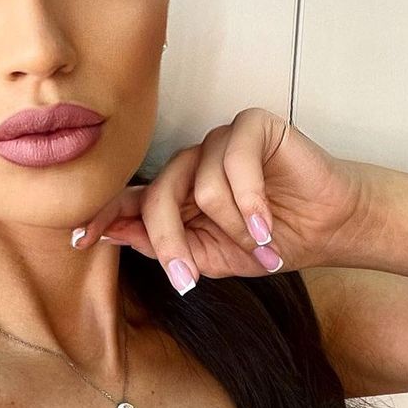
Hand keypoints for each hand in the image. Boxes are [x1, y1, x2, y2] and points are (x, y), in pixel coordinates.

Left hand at [71, 107, 370, 292]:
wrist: (328, 229)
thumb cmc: (270, 241)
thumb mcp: (213, 258)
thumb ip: (168, 246)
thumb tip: (117, 234)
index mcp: (177, 194)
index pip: (129, 199)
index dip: (102, 215)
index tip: (80, 240)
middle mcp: (192, 164)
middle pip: (158, 197)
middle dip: (171, 244)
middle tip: (189, 281)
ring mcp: (219, 142)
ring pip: (201, 188)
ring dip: (233, 229)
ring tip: (261, 243)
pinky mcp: (251, 126)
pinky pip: (234, 165)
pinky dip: (251, 203)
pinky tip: (267, 223)